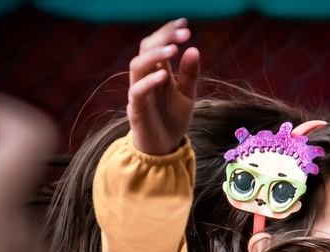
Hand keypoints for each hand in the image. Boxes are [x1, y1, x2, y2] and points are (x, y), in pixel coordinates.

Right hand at [128, 19, 200, 155]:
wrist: (164, 151)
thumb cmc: (173, 121)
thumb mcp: (187, 95)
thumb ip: (189, 74)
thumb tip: (194, 49)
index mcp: (157, 72)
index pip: (157, 45)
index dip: (167, 32)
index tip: (183, 23)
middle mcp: (145, 78)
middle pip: (146, 49)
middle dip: (163, 38)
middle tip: (183, 33)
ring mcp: (139, 93)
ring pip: (137, 66)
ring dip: (155, 55)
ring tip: (173, 49)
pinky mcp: (135, 109)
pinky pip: (137, 91)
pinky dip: (149, 81)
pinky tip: (163, 75)